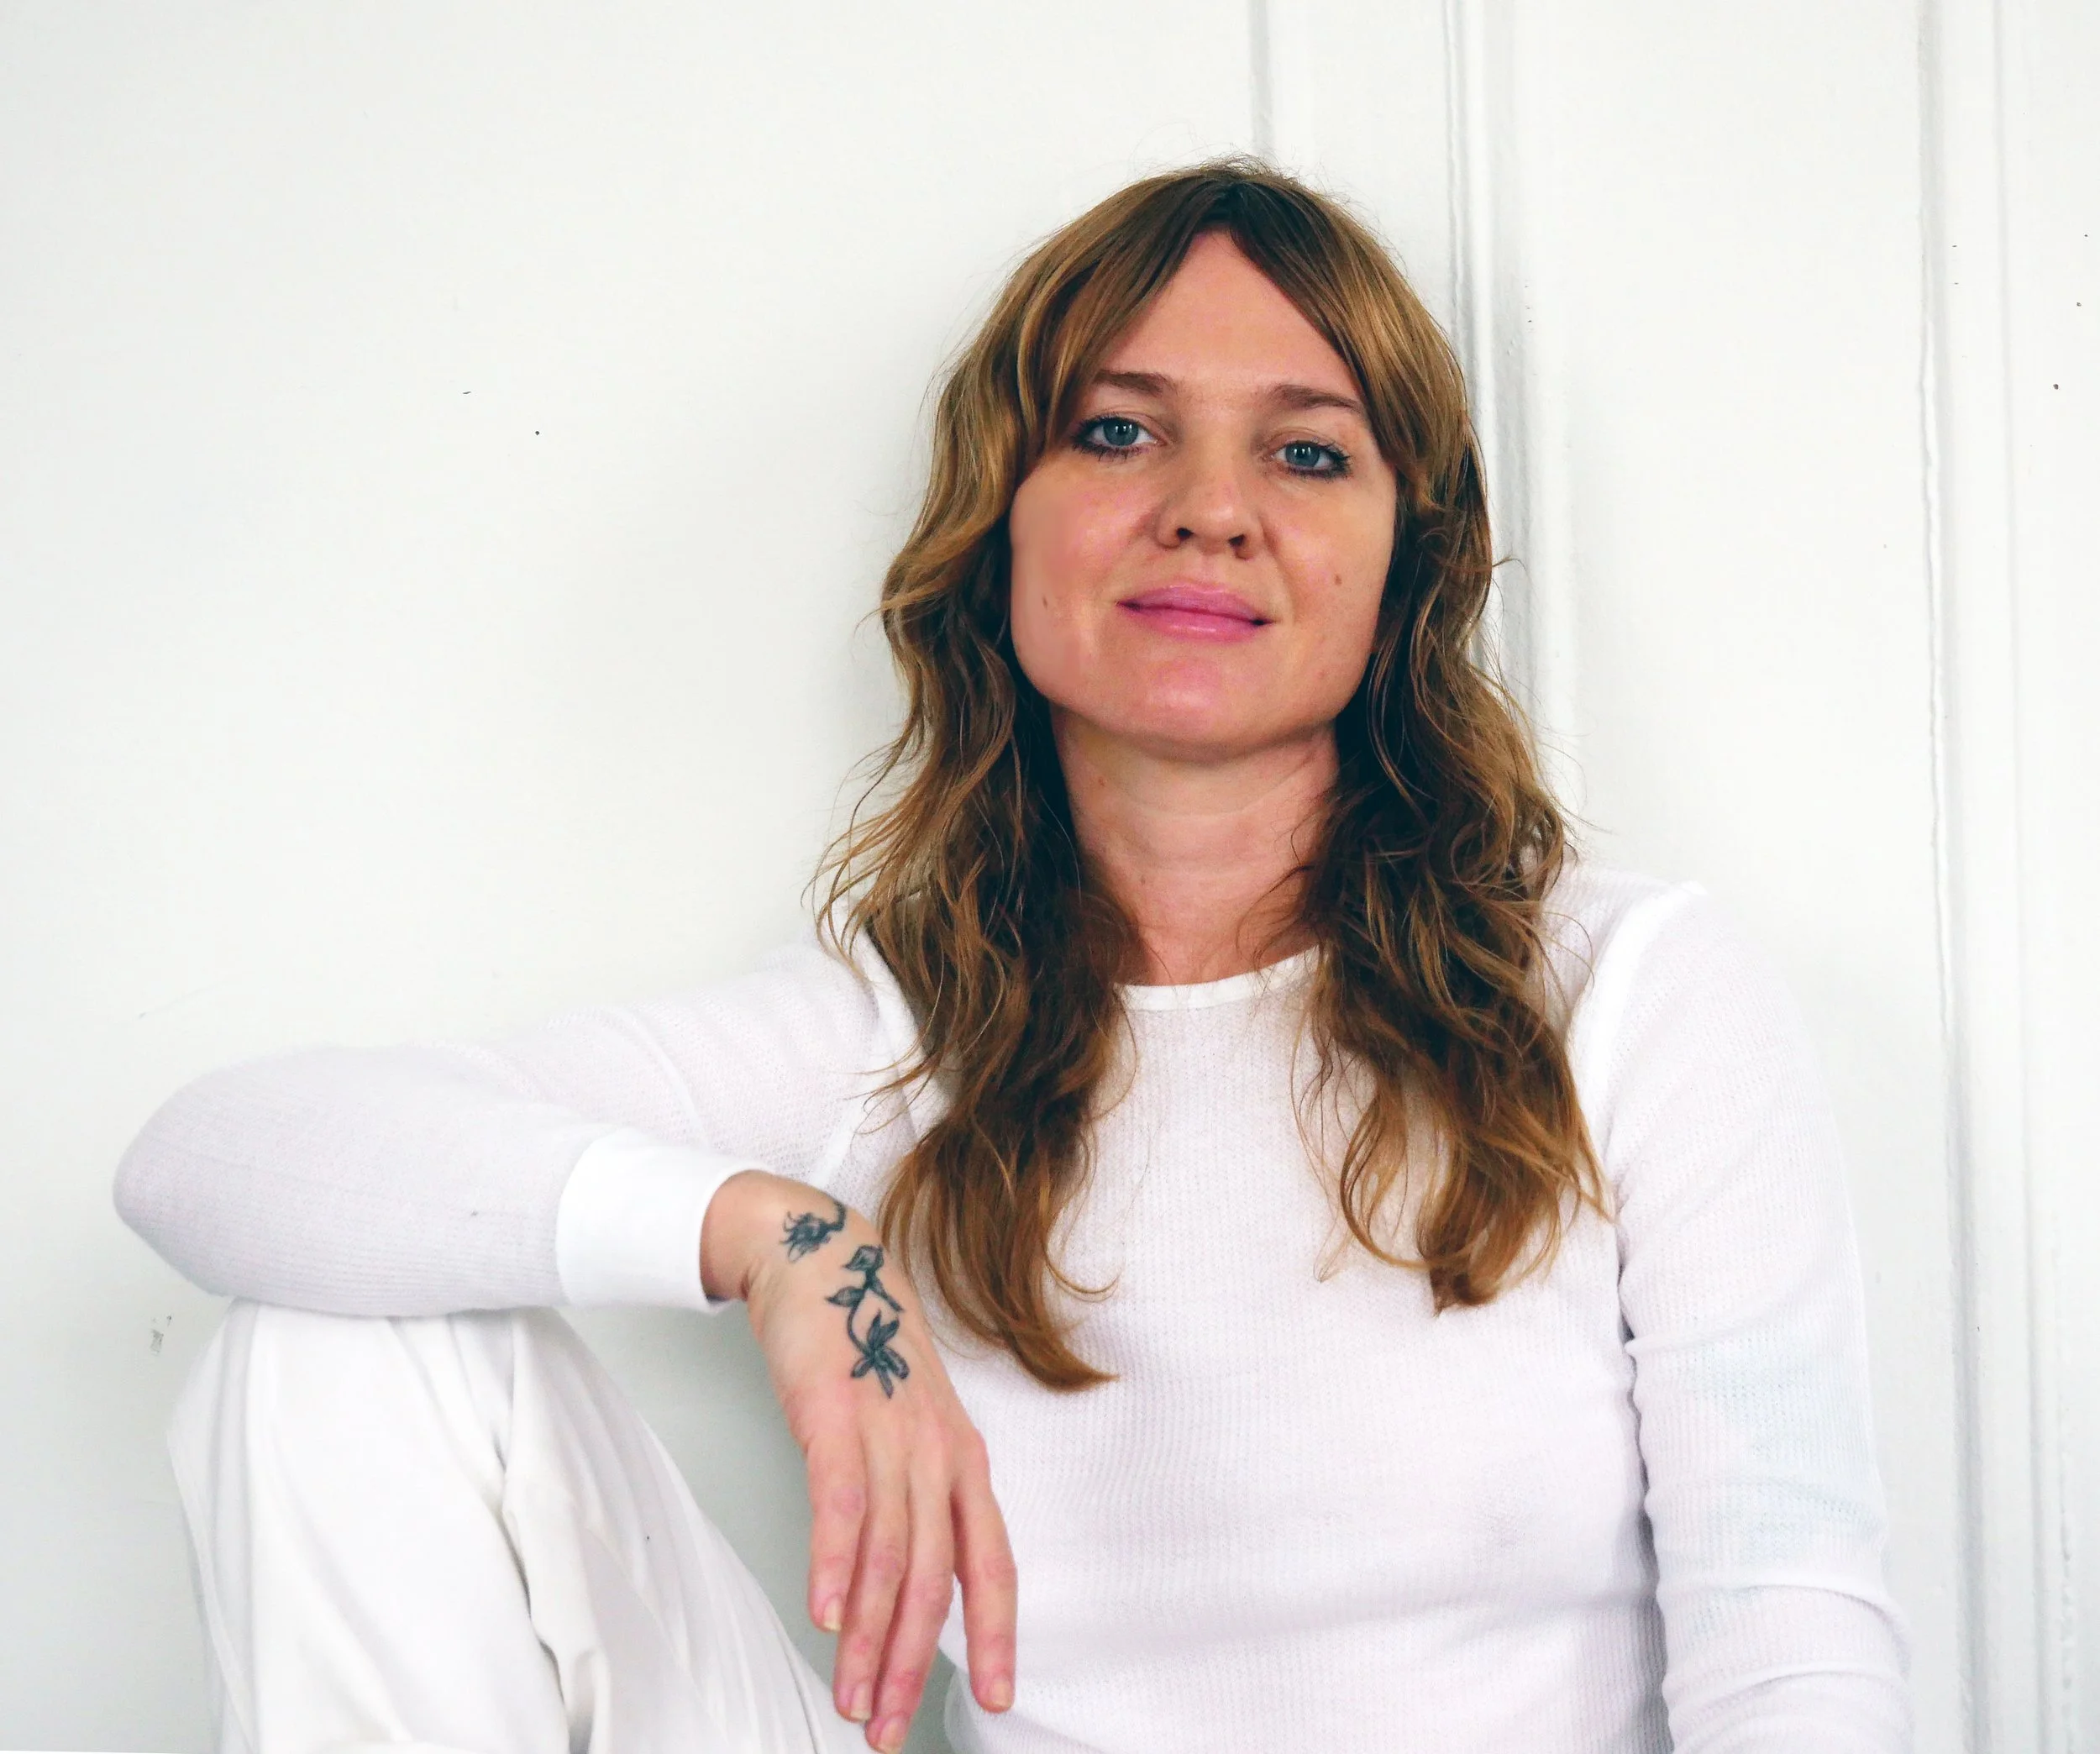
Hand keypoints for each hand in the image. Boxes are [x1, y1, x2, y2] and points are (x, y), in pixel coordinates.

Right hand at [702, 1171, 1016, 1749]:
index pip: (992, 1562)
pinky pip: (842, 1504)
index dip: (995, 1633)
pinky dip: (837, 1565)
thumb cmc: (862, 1352)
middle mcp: (938, 1453)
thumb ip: (909, 1497)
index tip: (996, 1697)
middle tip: (885, 1731)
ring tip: (852, 1700)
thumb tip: (900, 1581)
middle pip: (936, 1578)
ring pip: (891, 1556)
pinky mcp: (837, 1416)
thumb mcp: (905, 1427)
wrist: (824, 1260)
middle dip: (910, 1665)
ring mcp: (890, 1433)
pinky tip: (826, 1616)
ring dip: (869, 1639)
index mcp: (962, 1460)